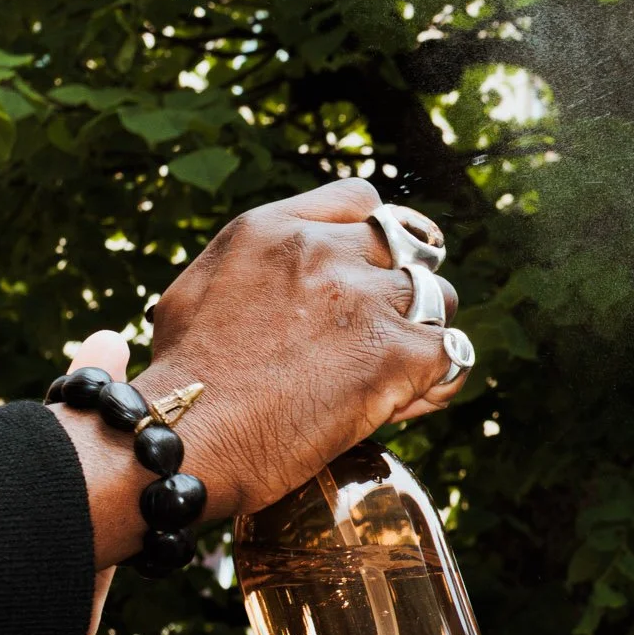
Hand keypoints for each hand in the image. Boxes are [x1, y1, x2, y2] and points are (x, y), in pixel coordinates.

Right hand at [121, 177, 467, 527]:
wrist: (187, 434)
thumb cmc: (182, 378)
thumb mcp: (196, 290)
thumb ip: (250, 266)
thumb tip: (271, 280)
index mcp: (275, 228)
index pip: (361, 200)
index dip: (375, 238)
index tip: (371, 269)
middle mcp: (325, 251)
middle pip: (411, 248)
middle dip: (403, 287)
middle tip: (387, 327)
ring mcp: (364, 299)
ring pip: (439, 298)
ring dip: (426, 332)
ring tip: (399, 370)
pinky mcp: (395, 353)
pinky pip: (451, 354)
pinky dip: (438, 380)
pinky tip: (410, 400)